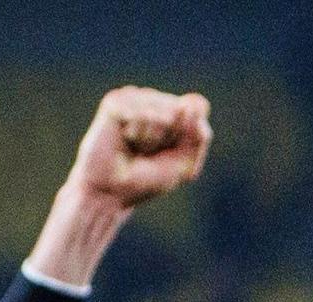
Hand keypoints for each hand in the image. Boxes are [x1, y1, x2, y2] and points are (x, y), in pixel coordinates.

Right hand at [66, 86, 211, 209]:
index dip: (190, 134)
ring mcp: (134, 99)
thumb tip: (190, 104)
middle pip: (180, 108)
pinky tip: (125, 139)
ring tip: (136, 147)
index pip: (198, 107)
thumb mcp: (186, 163)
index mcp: (176, 111)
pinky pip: (140, 112)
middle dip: (170, 137)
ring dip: (151, 137)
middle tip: (150, 151)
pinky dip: (136, 132)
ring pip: (159, 108)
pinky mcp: (115, 101)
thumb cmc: (149, 179)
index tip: (172, 151)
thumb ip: (199, 135)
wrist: (113, 191)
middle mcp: (155, 100)